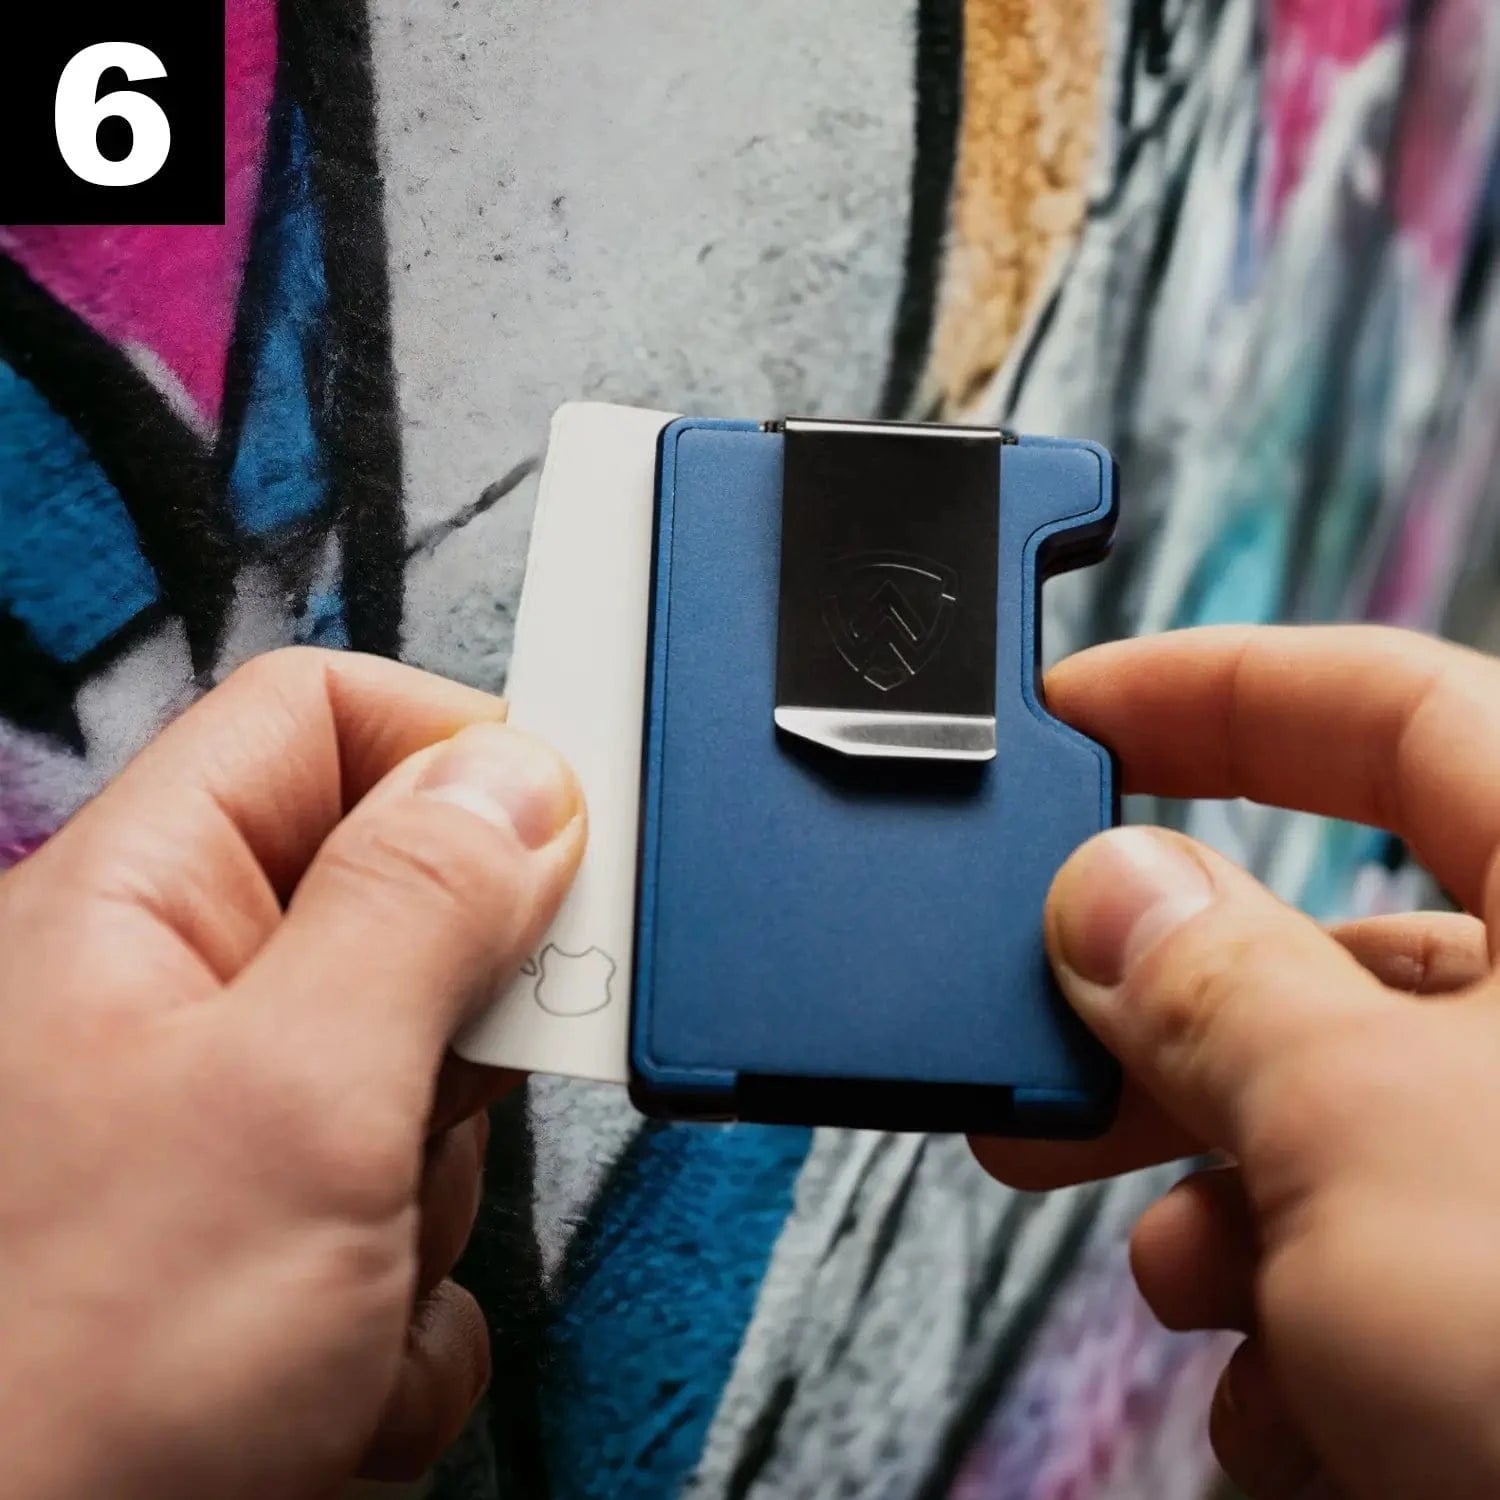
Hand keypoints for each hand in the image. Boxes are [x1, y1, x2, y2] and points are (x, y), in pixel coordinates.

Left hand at [0, 649, 583, 1499]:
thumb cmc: (51, 1391)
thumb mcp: (293, 1099)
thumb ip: (418, 909)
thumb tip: (519, 783)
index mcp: (142, 912)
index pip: (321, 723)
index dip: (450, 746)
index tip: (567, 827)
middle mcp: (181, 1010)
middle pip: (404, 910)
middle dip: (462, 1023)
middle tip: (452, 1092)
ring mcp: (231, 1141)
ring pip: (427, 1085)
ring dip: (433, 1197)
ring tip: (345, 1280)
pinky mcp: (278, 1253)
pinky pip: (414, 1222)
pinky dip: (408, 1310)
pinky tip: (325, 1374)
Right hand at [973, 625, 1499, 1498]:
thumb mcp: (1367, 1139)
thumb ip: (1213, 987)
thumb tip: (1107, 892)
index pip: (1382, 704)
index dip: (1205, 689)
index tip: (1068, 721)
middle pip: (1333, 939)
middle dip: (1165, 1015)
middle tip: (1035, 1048)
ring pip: (1344, 1117)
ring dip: (1225, 1201)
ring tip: (1181, 1281)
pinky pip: (1393, 1251)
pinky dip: (1308, 1316)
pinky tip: (1287, 1403)